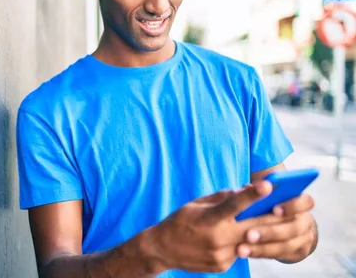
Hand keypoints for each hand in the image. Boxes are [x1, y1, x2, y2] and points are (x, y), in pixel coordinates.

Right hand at [135, 181, 273, 273]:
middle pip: (253, 226)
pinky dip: (243, 243)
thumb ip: (222, 197)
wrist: (162, 249)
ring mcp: (221, 255)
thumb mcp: (197, 203)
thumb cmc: (180, 221)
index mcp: (209, 219)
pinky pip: (240, 252)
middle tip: (289, 207)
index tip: (268, 185)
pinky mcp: (223, 265)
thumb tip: (245, 190)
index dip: (252, 195)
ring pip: (250, 241)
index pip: (234, 204)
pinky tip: (241, 237)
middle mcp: (217, 238)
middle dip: (273, 216)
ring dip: (261, 231)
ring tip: (273, 221)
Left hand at [236, 193, 316, 262]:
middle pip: (294, 228)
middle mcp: (305, 220)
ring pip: (286, 245)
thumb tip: (245, 188)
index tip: (274, 209)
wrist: (281, 224)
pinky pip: (279, 255)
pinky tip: (245, 252)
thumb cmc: (268, 202)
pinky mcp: (296, 252)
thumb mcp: (265, 194)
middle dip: (270, 232)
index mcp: (301, 201)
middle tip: (248, 234)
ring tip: (241, 249)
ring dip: (262, 247)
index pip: (306, 202)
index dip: (292, 206)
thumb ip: (258, 190)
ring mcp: (303, 238)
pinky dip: (260, 253)